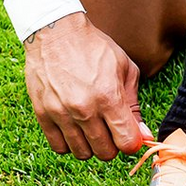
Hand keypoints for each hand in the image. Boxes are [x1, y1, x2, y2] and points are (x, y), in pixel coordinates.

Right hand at [23, 13, 148, 160]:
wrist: (56, 32)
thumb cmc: (93, 47)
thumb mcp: (124, 68)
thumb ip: (133, 104)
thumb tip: (142, 134)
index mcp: (109, 97)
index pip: (127, 143)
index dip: (132, 142)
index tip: (129, 134)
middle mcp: (85, 109)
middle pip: (105, 153)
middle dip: (112, 145)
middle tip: (110, 129)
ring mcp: (61, 114)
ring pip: (82, 153)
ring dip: (90, 145)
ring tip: (91, 127)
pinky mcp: (43, 114)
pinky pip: (59, 147)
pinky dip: (69, 143)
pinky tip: (74, 128)